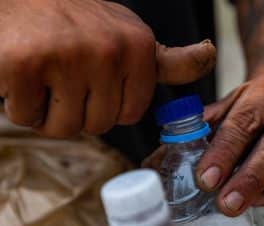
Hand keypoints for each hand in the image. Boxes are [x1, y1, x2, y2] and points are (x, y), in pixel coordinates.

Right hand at [0, 0, 214, 137]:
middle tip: (64, 77)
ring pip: (64, 127)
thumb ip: (171, 61)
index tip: (94, 81)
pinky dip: (19, 104)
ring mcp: (68, 56)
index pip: (130, 115)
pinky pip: (26, 117)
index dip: (107, 107)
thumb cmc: (80, 26)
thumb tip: (209, 55)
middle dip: (78, 111)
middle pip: (98, 125)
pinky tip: (22, 75)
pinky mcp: (25, 64)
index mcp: (140, 48)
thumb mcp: (132, 39)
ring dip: (49, 112)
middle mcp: (109, 50)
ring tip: (46, 76)